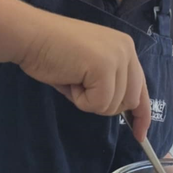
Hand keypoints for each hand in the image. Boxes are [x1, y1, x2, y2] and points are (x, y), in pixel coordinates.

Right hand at [16, 9, 150, 140]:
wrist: (31, 36)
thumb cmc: (52, 52)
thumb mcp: (90, 68)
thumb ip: (109, 83)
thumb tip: (120, 110)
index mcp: (125, 48)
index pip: (141, 88)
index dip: (141, 115)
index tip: (140, 136)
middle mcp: (127, 50)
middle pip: (130, 101)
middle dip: (104, 104)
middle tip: (80, 86)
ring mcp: (117, 57)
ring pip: (113, 105)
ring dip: (89, 101)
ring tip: (73, 78)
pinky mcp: (104, 67)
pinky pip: (99, 103)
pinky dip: (81, 100)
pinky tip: (70, 80)